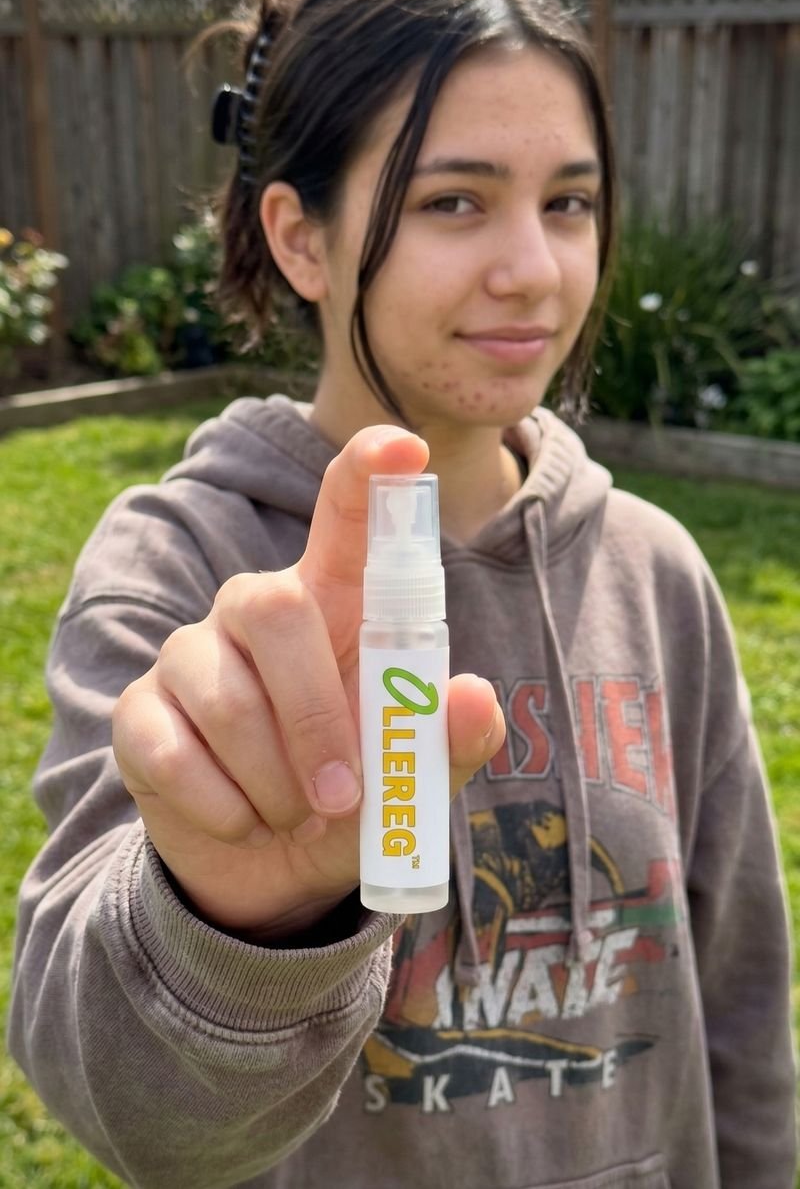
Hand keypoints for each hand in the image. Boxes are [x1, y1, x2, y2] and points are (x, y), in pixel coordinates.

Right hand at [112, 426, 505, 938]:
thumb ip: (448, 738)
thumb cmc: (351, 795)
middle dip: (314, 715)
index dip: (370, 473)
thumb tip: (471, 696)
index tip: (406, 445)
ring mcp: (190, 655)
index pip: (346, 517)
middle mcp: (256, 609)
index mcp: (334, 605)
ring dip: (274, 780)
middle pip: (275, 611)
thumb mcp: (414, 777)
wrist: (273, 868)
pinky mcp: (140, 713)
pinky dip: (223, 808)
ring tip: (296, 816)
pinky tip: (244, 821)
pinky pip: (174, 752)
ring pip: (226, 697)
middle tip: (342, 796)